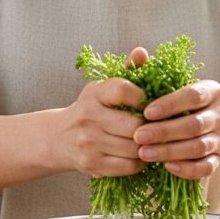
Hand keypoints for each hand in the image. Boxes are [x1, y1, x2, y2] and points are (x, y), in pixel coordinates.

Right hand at [59, 50, 147, 177]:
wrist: (60, 137)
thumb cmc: (92, 109)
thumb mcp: (104, 87)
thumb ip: (127, 70)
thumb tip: (142, 52)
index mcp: (94, 93)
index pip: (122, 90)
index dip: (142, 98)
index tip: (149, 103)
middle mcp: (88, 117)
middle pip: (133, 125)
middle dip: (150, 127)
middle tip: (159, 127)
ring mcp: (89, 143)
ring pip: (134, 148)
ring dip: (148, 146)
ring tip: (152, 140)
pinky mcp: (92, 165)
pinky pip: (128, 166)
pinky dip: (140, 162)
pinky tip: (140, 154)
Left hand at [133, 80, 219, 179]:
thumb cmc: (191, 103)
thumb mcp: (181, 84)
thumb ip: (157, 71)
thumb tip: (137, 53)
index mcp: (212, 91)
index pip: (193, 96)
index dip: (170, 105)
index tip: (146, 112)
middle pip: (193, 125)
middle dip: (164, 132)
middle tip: (138, 136)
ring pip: (198, 147)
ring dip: (170, 151)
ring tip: (144, 153)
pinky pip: (206, 167)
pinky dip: (187, 169)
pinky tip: (167, 166)